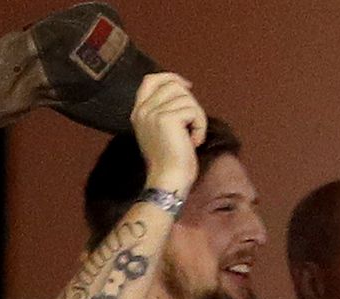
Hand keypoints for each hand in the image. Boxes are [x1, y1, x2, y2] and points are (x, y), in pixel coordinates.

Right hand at [131, 72, 206, 194]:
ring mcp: (153, 113)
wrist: (167, 179)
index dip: (171, 77)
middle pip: (174, 86)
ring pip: (187, 98)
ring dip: (197, 118)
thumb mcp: (161, 131)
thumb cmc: (171, 161)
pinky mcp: (167, 119)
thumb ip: (165, 111)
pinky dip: (200, 127)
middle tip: (193, 124)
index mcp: (139, 111)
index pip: (150, 80)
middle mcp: (143, 110)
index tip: (188, 85)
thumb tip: (183, 90)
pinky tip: (194, 142)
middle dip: (191, 102)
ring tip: (192, 137)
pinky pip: (194, 111)